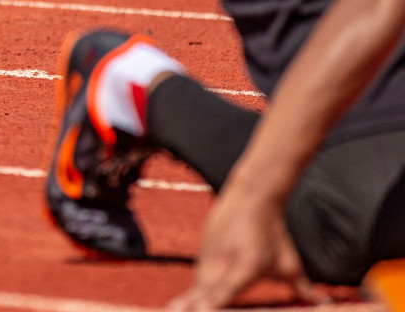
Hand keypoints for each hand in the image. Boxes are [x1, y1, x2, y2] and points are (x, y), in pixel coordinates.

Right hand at [170, 188, 321, 310]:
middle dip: (195, 306)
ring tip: (173, 311)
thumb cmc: (273, 233)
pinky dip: (189, 295)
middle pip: (205, 291)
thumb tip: (326, 305)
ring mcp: (211, 256)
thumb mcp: (289, 262)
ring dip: (186, 302)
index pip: (227, 290)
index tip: (204, 311)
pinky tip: (177, 307)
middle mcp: (225, 261)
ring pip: (197, 286)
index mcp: (248, 264)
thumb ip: (302, 288)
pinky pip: (196, 280)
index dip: (213, 304)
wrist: (249, 197)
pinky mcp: (203, 254)